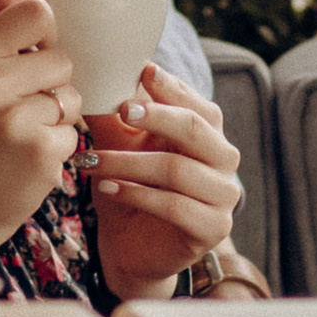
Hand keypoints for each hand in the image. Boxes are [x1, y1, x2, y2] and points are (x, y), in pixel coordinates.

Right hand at [0, 0, 84, 252]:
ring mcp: (11, 117)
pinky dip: (58, 150)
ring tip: (22, 135)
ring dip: (58, 119)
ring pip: (72, 96)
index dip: (44, 38)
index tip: (26, 62)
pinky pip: (74, 134)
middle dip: (53, 87)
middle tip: (17, 113)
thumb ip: (1, 23)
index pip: (38, 13)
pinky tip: (27, 160)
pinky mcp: (36, 151)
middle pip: (62, 59)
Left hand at [88, 64, 243, 301]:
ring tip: (93, 161)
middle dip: (157, 116)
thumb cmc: (129, 188)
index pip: (199, 104)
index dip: (173, 87)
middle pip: (197, 129)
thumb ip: (115, 116)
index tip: (143, 71)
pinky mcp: (213, 229)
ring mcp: (223, 197)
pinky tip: (108, 188)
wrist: (129, 246)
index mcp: (207, 136)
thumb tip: (96, 75)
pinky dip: (137, 194)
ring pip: (177, 169)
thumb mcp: (119, 146)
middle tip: (121, 109)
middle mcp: (223, 162)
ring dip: (129, 162)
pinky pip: (174, 206)